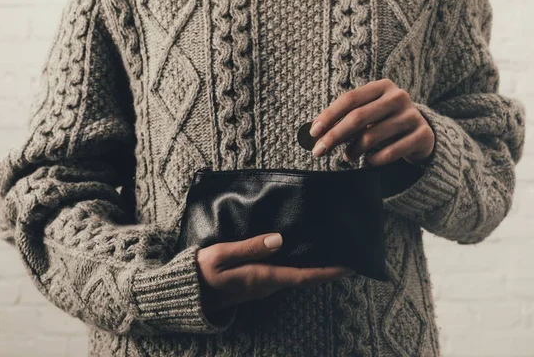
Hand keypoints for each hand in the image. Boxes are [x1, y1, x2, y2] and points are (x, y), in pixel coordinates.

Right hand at [196, 233, 353, 314]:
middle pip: (304, 279)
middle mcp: (266, 286)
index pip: (304, 276)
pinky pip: (284, 277)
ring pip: (295, 278)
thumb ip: (250, 248)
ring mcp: (261, 288)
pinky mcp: (254, 286)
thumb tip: (280, 239)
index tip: (351, 266)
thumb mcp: (221, 255)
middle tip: (349, 258)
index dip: (329, 272)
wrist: (183, 294)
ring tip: (331, 254)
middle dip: (328, 270)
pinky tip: (303, 257)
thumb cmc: (199, 272)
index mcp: (261, 278)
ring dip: (315, 269)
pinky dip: (300, 269)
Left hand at [309, 78, 434, 165]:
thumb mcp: (368, 114)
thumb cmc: (384, 123)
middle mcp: (398, 97)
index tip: (313, 132)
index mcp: (382, 86)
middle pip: (358, 117)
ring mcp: (412, 115)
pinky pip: (390, 152)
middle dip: (334, 136)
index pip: (349, 99)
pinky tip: (369, 160)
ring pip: (371, 136)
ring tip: (348, 156)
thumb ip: (345, 119)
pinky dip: (374, 160)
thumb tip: (313, 133)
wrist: (421, 135)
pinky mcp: (422, 135)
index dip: (329, 115)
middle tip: (318, 151)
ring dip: (353, 150)